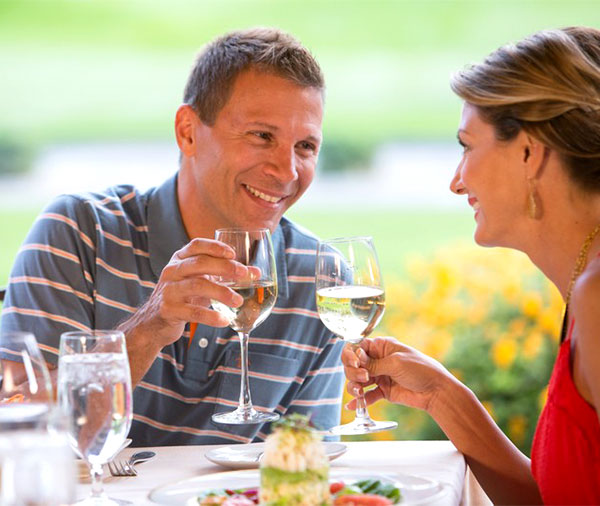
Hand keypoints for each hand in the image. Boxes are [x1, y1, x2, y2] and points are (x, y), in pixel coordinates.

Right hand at [119, 238, 249, 348]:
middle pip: (199, 263)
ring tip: (239, 301)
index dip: (215, 247)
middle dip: (224, 267)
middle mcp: (172, 271)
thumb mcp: (202, 281)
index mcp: (180, 259)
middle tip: (243, 275)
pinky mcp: (168, 310)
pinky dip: (211, 316)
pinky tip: (225, 320)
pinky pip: (193, 312)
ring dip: (221, 292)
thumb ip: (225, 275)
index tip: (233, 253)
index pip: (196, 245)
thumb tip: (256, 273)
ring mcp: (169, 290)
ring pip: (197, 285)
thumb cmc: (184, 296)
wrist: (155, 321)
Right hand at [343, 336, 452, 412]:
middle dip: (353, 372)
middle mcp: (378, 360)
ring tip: (359, 393)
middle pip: (353, 365)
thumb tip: (356, 362)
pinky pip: (367, 395)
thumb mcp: (396, 363)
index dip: (351, 354)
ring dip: (354, 386)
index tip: (355, 363)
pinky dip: (359, 401)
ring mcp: (379, 376)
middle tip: (363, 379)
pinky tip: (353, 406)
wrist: (436, 391)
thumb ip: (374, 364)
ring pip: (357, 380)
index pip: (357, 347)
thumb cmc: (421, 369)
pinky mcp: (383, 391)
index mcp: (381, 347)